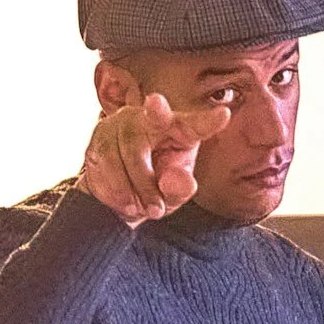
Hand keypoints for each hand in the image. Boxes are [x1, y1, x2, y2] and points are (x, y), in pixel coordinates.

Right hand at [79, 93, 232, 225]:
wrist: (118, 197)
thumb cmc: (155, 187)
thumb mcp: (173, 194)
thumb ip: (179, 189)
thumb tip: (176, 180)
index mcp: (178, 129)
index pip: (195, 125)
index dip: (209, 122)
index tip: (225, 114)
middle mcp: (149, 119)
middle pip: (154, 116)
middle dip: (156, 113)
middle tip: (156, 143)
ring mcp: (121, 125)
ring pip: (129, 153)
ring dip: (137, 189)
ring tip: (146, 210)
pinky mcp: (98, 138)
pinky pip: (106, 164)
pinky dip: (118, 190)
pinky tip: (126, 202)